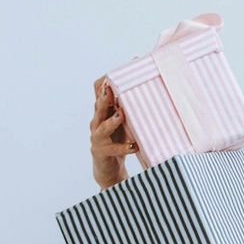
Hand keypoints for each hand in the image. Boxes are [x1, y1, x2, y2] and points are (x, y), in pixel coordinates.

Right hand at [90, 75, 138, 189]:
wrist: (109, 169)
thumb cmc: (118, 140)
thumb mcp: (125, 122)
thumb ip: (130, 107)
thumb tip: (147, 84)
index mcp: (103, 112)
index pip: (97, 92)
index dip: (103, 83)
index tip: (112, 75)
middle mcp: (96, 122)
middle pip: (98, 106)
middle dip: (104, 97)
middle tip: (110, 89)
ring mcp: (97, 138)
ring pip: (102, 127)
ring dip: (112, 121)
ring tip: (121, 115)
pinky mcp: (101, 152)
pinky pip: (112, 149)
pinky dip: (123, 148)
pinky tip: (133, 146)